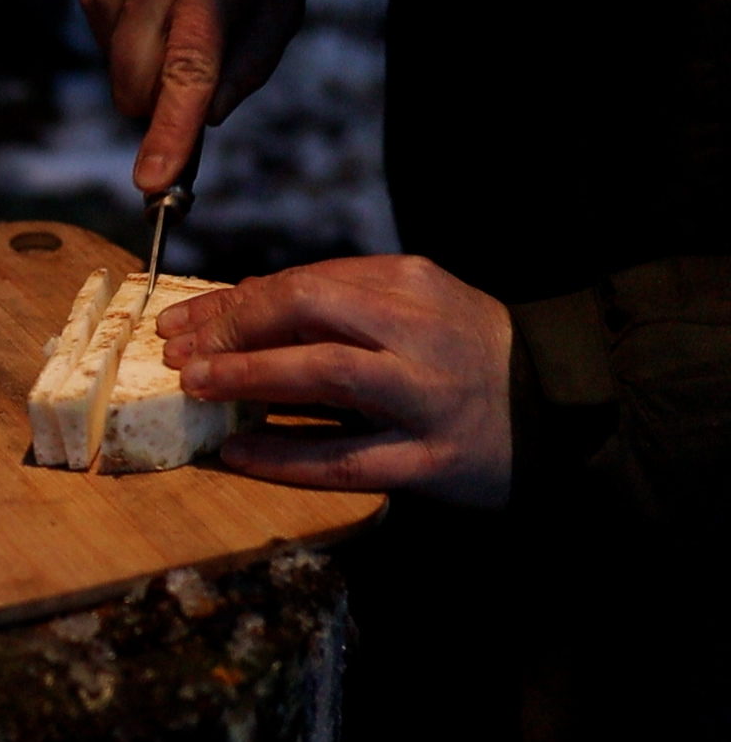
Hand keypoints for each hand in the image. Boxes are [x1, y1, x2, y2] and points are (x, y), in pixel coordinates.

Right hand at [80, 0, 308, 192]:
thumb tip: (207, 118)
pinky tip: (158, 14)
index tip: (153, 182)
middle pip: (138, 92)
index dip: (170, 133)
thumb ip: (249, 68)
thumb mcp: (281, 7)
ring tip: (183, 27)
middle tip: (202, 83)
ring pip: (120, 80)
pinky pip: (108, 54)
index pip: (185, 74)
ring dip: (151, 77)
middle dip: (164, 108)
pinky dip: (134, 53)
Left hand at [157, 256, 513, 507]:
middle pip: (311, 312)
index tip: (182, 324)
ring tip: (197, 388)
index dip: (233, 302)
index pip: (304, 282)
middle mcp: (419, 332)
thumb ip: (339, 303)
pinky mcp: (432, 459)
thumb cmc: (467, 352)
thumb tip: (240, 306)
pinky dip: (287, 456)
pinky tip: (239, 454)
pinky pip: (347, 459)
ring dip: (252, 378)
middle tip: (178, 355)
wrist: (564, 407)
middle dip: (234, 330)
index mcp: (410, 283)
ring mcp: (427, 396)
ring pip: (327, 375)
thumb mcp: (414, 305)